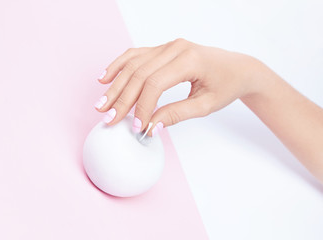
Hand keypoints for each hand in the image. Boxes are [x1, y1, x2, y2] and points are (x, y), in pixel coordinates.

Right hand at [94, 38, 265, 135]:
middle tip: (108, 118)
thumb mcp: (206, 105)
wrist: (238, 69)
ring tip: (102, 102)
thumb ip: (176, 114)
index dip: (142, 107)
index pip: (154, 84)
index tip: (136, 127)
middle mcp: (175, 48)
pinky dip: (119, 66)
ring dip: (115, 84)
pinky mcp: (163, 49)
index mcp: (189, 59)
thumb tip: (150, 126)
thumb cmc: (226, 85)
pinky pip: (136, 55)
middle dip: (122, 98)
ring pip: (133, 63)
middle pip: (139, 73)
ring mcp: (168, 46)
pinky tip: (106, 77)